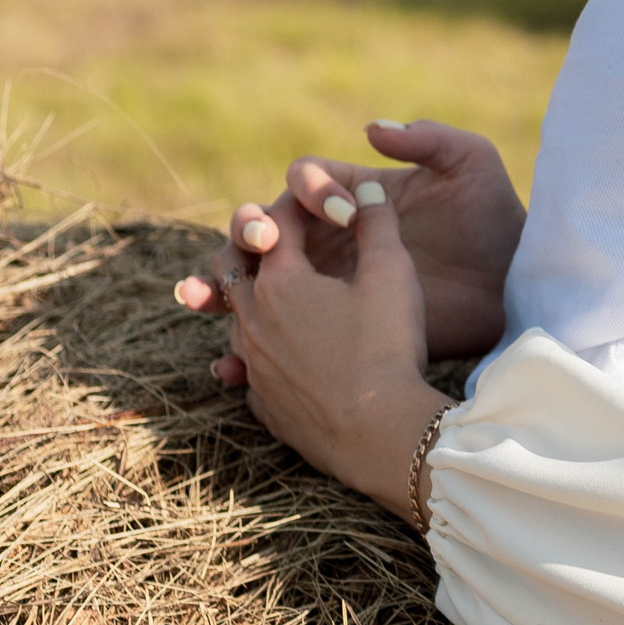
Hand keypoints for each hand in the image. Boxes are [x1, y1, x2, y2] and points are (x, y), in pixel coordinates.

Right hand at [175, 120, 522, 361]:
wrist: (513, 287)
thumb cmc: (494, 220)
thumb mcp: (472, 167)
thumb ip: (430, 139)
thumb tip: (371, 129)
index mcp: (352, 197)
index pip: (301, 184)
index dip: (306, 191)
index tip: (340, 213)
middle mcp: (329, 240)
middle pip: (259, 231)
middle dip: (243, 233)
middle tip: (261, 245)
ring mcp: (326, 288)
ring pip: (251, 287)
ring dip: (216, 290)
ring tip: (201, 298)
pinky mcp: (332, 333)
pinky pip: (272, 343)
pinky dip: (243, 357)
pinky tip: (228, 367)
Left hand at [212, 183, 448, 524]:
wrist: (379, 435)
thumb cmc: (387, 348)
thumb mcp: (392, 273)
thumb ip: (378, 223)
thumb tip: (367, 189)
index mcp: (282, 280)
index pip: (278, 224)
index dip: (300, 205)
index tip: (323, 202)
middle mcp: (254, 319)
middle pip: (231, 265)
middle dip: (250, 244)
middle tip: (276, 238)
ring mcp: (254, 364)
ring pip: (235, 318)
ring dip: (251, 300)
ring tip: (276, 296)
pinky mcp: (263, 403)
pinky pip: (248, 369)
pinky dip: (259, 355)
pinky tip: (280, 358)